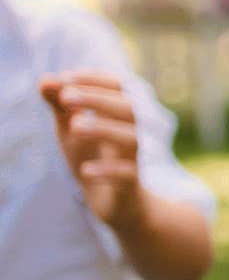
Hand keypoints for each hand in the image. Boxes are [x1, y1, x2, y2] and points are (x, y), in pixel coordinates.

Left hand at [39, 71, 143, 232]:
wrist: (114, 202)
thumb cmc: (93, 157)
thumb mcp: (71, 130)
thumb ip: (60, 106)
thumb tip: (45, 80)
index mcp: (118, 115)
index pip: (117, 87)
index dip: (95, 79)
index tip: (66, 77)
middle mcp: (130, 132)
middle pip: (127, 109)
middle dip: (97, 99)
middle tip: (66, 97)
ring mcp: (132, 159)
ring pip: (131, 139)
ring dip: (103, 129)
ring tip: (74, 126)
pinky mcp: (131, 186)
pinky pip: (127, 175)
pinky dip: (107, 171)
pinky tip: (85, 170)